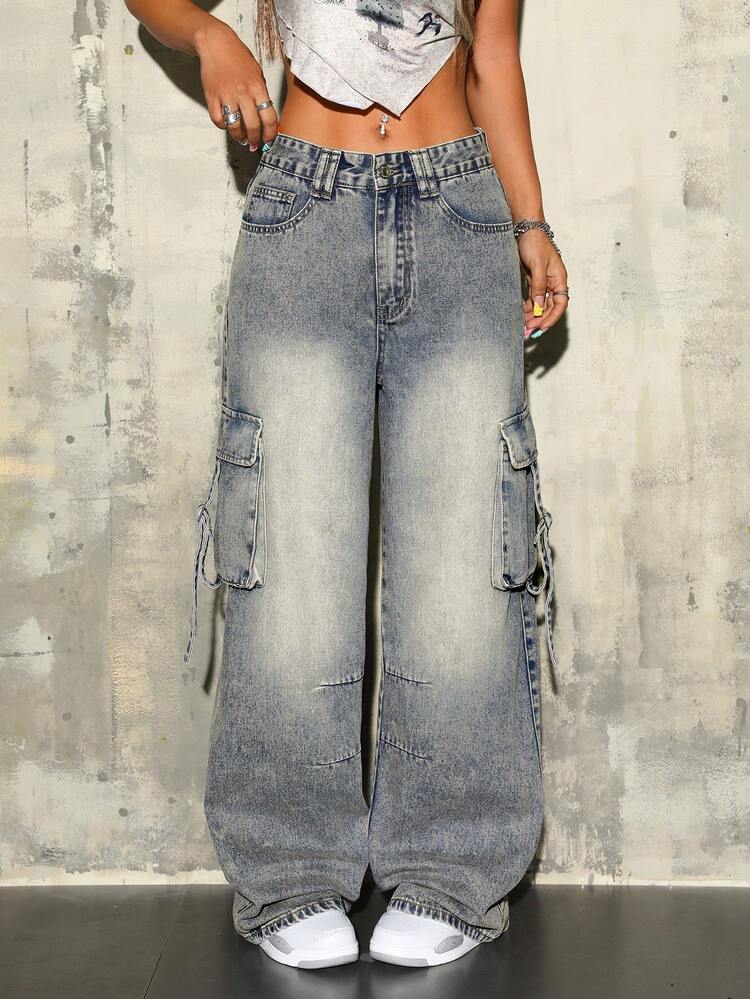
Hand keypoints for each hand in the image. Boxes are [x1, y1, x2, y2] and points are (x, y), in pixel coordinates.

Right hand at [195, 19, 277, 149]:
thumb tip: (266, 117)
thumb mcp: (257, 73)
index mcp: (258, 88)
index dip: (271, 134)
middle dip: (255, 140)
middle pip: (253, 126)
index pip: (269, 118)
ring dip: (239, 137)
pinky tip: (227, 125)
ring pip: (235, 127)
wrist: (216, 44)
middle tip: (255, 144)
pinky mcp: (212, 97)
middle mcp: (243, 93)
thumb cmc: (238, 58)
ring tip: (242, 139)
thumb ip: (261, 94)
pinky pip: (218, 120)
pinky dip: (223, 126)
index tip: (269, 140)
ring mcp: (227, 95)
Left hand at [517, 229, 568, 339]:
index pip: (560, 304)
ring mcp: (544, 283)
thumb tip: (538, 307)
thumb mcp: (537, 265)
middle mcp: (554, 283)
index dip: (552, 318)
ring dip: (532, 316)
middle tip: (528, 331)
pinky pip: (533, 299)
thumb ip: (538, 286)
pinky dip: (527, 308)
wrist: (525, 228)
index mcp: (559, 279)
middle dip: (539, 320)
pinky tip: (520, 315)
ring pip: (540, 305)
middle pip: (549, 308)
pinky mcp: (534, 281)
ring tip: (522, 327)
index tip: (540, 327)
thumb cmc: (534, 243)